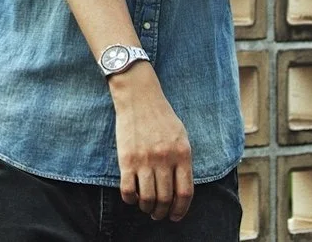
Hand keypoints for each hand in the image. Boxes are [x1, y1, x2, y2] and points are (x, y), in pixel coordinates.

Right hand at [110, 65, 193, 220]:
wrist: (139, 97)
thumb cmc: (161, 116)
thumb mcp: (181, 137)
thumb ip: (183, 162)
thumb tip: (181, 189)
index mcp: (182, 154)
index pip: (185, 193)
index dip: (180, 209)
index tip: (175, 216)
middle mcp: (164, 159)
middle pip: (165, 198)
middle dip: (162, 212)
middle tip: (158, 215)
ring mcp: (144, 159)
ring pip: (147, 198)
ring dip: (147, 208)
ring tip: (146, 207)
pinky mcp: (126, 159)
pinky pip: (127, 189)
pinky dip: (130, 199)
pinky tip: (132, 197)